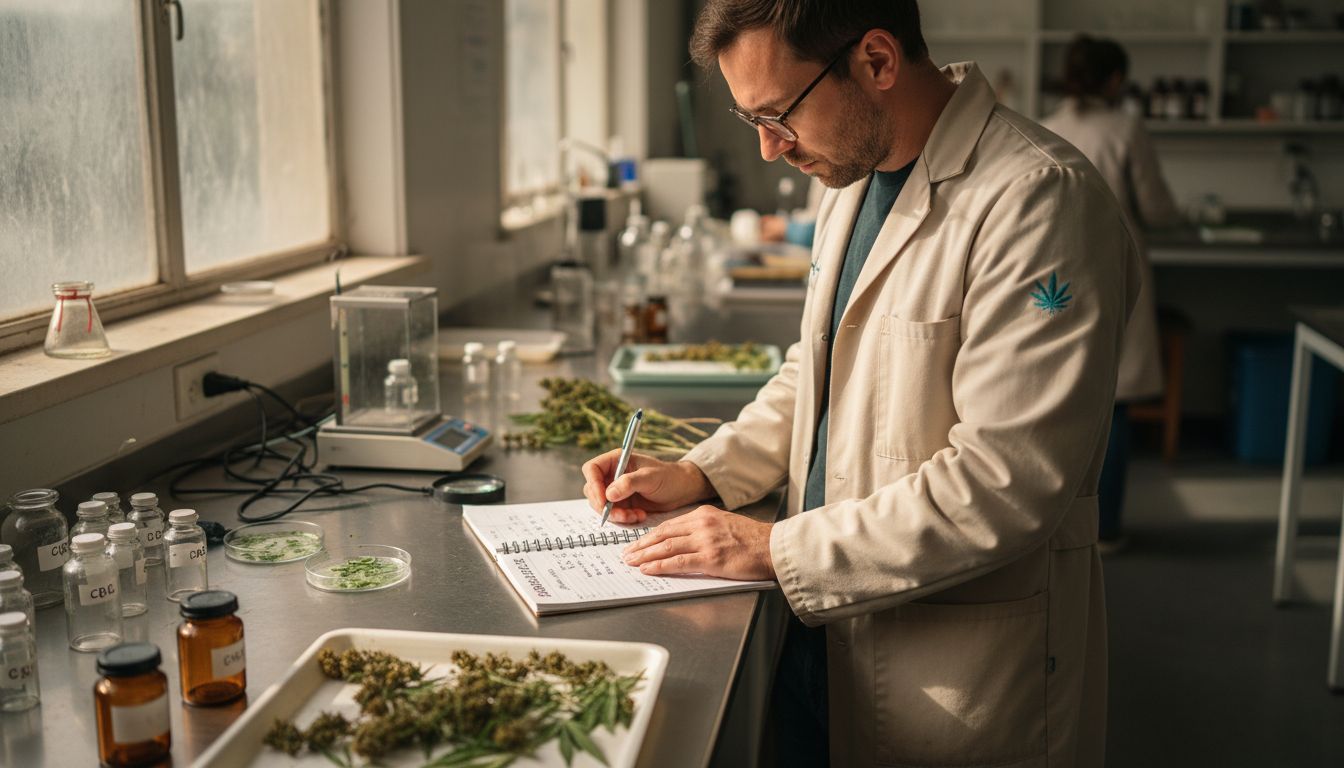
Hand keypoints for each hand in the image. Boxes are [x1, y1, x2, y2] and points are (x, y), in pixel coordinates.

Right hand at [580, 452, 713, 524]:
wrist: (681, 490)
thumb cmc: (668, 477)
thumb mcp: (650, 477)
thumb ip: (629, 483)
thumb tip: (608, 494)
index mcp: (616, 460)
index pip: (592, 469)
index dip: (594, 485)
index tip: (603, 501)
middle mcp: (612, 475)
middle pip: (592, 490)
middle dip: (604, 505)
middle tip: (621, 514)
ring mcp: (616, 490)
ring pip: (601, 505)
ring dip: (616, 514)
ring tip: (635, 515)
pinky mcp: (622, 504)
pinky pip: (613, 514)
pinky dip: (624, 518)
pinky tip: (639, 515)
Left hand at [621, 505, 775, 580]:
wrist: (774, 547)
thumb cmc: (753, 541)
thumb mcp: (725, 525)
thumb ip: (704, 529)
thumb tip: (683, 542)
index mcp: (704, 514)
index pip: (669, 525)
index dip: (650, 536)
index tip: (637, 543)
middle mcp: (701, 524)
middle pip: (663, 534)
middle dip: (641, 545)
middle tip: (626, 553)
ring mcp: (705, 540)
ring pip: (666, 547)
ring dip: (644, 555)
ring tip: (631, 562)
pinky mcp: (710, 558)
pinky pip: (678, 562)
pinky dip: (659, 566)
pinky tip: (647, 569)